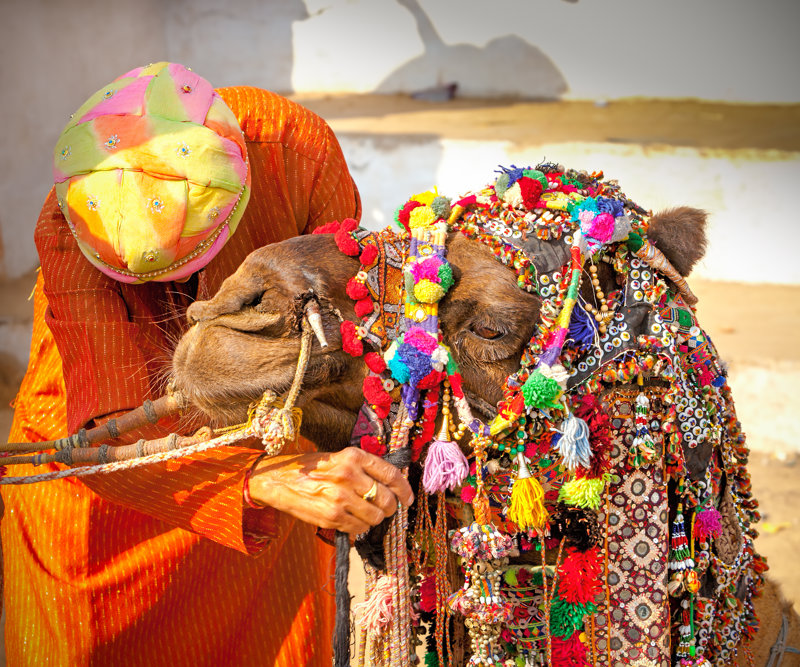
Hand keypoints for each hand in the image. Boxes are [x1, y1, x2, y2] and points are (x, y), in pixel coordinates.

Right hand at [247, 447, 413, 534]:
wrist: (278, 481)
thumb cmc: (311, 468)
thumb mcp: (338, 457)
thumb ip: (364, 468)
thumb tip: (392, 485)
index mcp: (353, 456)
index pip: (391, 474)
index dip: (405, 489)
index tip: (408, 498)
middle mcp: (348, 475)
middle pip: (386, 499)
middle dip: (390, 507)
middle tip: (385, 508)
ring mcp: (340, 497)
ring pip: (375, 516)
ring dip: (375, 519)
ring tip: (365, 513)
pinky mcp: (332, 516)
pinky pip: (359, 528)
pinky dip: (360, 528)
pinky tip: (352, 520)